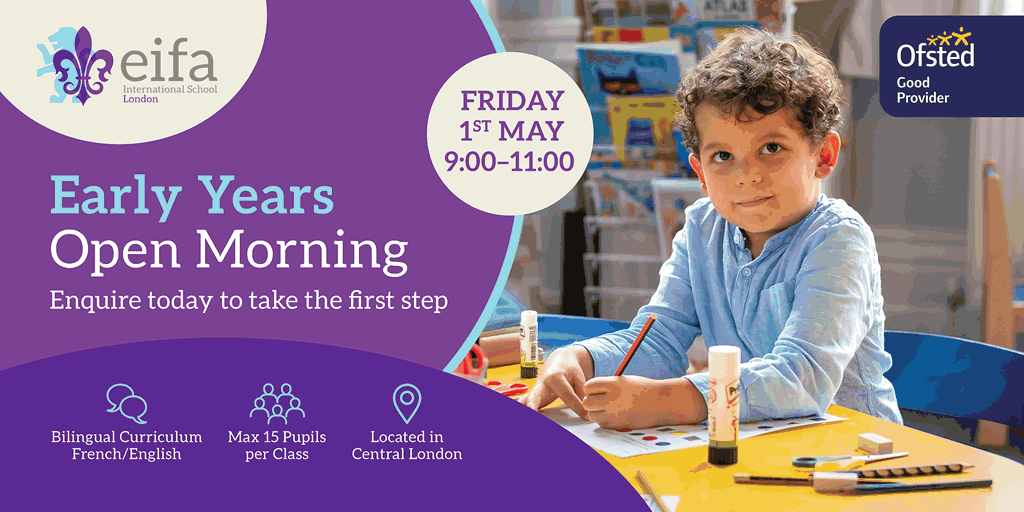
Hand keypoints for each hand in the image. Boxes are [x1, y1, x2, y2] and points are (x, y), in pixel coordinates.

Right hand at [519, 345, 593, 418]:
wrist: (558, 359)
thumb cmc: (570, 370)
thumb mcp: (579, 378)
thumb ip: (582, 394)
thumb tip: (588, 411)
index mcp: (556, 377)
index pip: (567, 396)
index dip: (577, 407)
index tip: (586, 418)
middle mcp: (542, 383)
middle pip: (536, 396)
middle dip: (533, 406)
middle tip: (532, 414)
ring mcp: (535, 390)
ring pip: (526, 400)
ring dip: (523, 410)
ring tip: (518, 420)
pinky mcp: (532, 396)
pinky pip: (524, 403)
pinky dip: (521, 410)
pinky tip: (516, 420)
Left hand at [582, 376, 707, 429]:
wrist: (662, 402)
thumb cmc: (643, 389)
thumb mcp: (624, 380)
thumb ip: (607, 385)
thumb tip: (590, 391)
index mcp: (614, 384)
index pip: (588, 386)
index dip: (591, 389)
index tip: (598, 390)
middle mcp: (612, 399)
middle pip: (587, 402)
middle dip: (591, 402)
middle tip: (599, 401)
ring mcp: (615, 413)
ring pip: (592, 415)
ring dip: (596, 412)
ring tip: (607, 409)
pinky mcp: (619, 425)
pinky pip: (602, 424)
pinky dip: (605, 421)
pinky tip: (614, 415)